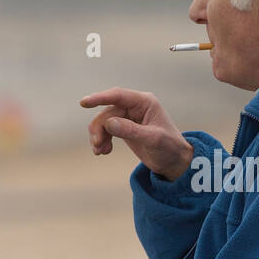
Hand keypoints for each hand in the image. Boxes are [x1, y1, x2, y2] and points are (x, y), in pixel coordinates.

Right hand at [80, 87, 194, 179]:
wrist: (174, 162)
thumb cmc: (169, 147)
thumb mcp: (152, 139)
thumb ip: (131, 130)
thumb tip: (109, 123)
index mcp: (145, 102)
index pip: (118, 96)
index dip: (100, 98)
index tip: (84, 103)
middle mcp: (135, 106)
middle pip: (108, 112)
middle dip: (99, 128)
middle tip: (97, 145)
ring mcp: (129, 117)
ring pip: (104, 122)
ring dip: (99, 136)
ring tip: (100, 151)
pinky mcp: (124, 128)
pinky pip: (106, 130)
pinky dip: (102, 140)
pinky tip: (103, 151)